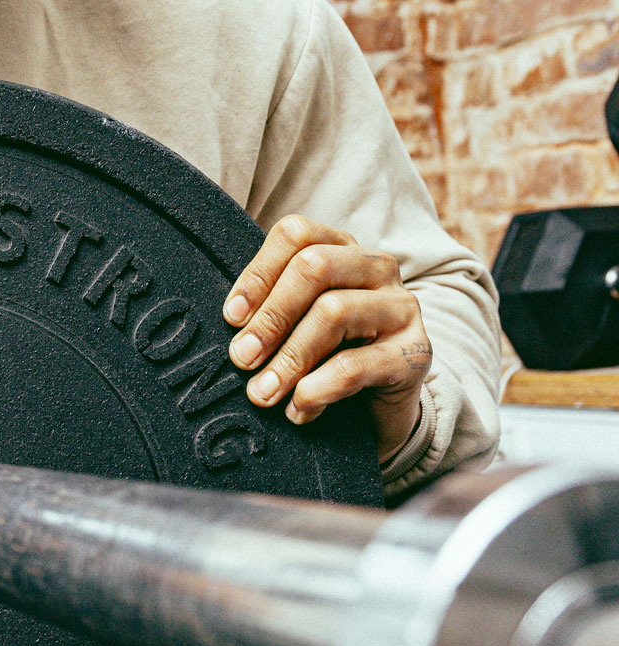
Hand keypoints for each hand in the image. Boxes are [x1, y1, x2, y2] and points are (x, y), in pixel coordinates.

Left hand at [224, 216, 431, 463]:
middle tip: (241, 358)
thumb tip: (233, 326)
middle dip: (270, 316)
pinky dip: (318, 389)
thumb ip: (270, 311)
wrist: (383, 410)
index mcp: (343, 249)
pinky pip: (357, 365)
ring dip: (289, 358)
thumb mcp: (297, 325)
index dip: (258, 273)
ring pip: (334, 311)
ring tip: (263, 393)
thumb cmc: (328, 357)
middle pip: (314, 268)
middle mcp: (377, 268)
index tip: (231, 318)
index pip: (296, 235)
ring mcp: (401, 307)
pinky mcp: (416, 353)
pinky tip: (299, 410)